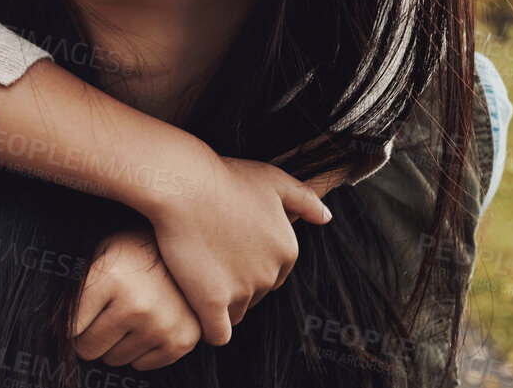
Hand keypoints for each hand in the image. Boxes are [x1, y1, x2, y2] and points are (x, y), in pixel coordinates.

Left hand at [72, 226, 201, 369]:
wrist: (187, 244)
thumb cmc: (133, 249)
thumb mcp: (100, 251)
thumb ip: (75, 282)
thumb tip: (48, 321)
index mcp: (110, 279)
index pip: (70, 329)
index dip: (71, 323)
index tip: (80, 314)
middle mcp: (136, 305)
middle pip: (90, 349)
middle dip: (89, 337)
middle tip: (101, 317)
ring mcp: (161, 325)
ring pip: (115, 360)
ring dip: (115, 343)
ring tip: (128, 315)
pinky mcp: (182, 340)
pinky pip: (142, 365)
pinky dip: (139, 350)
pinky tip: (147, 323)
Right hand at [139, 154, 332, 346]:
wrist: (185, 184)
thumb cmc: (225, 178)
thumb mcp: (274, 179)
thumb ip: (305, 199)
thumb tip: (327, 217)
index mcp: (287, 250)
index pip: (273, 274)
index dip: (249, 265)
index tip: (228, 250)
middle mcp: (271, 274)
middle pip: (255, 294)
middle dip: (236, 284)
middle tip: (209, 260)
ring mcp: (243, 291)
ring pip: (236, 313)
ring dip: (221, 304)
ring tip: (197, 280)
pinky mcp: (212, 303)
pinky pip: (217, 333)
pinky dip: (209, 327)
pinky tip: (197, 311)